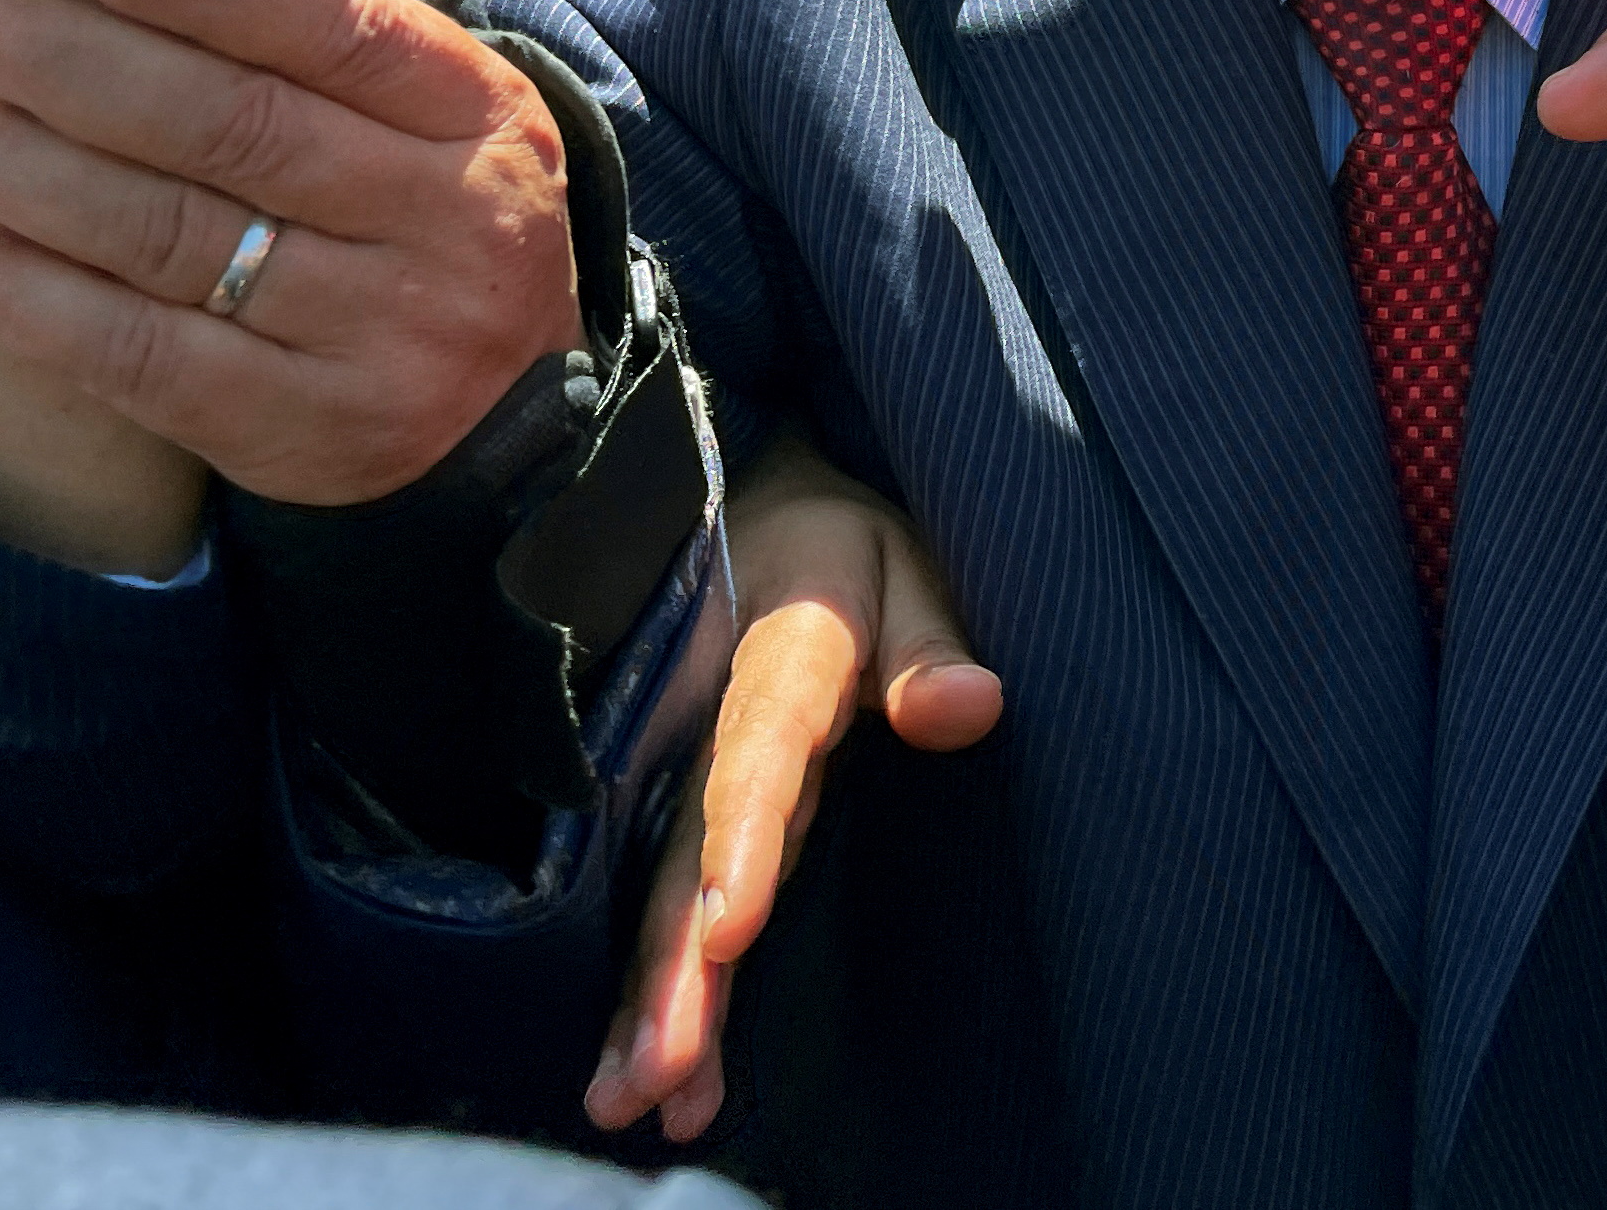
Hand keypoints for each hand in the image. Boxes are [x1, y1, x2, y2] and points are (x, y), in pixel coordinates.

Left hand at [0, 0, 582, 505]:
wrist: (504, 414)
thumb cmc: (431, 220)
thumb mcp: (444, 114)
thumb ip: (352, 17)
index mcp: (484, 117)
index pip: (339, 29)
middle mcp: (451, 221)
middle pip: (239, 127)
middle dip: (78, 64)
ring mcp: (385, 334)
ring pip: (177, 239)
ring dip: (28, 177)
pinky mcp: (315, 432)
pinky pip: (152, 359)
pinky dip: (44, 305)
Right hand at [588, 438, 1004, 1140]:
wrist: (758, 507)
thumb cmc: (849, 543)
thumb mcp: (907, 558)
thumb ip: (929, 639)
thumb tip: (969, 708)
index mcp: (782, 656)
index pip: (761, 752)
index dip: (743, 836)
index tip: (729, 924)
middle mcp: (719, 729)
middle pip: (692, 853)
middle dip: (673, 969)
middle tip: (657, 1073)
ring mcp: (695, 775)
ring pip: (668, 893)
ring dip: (655, 999)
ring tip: (637, 1100)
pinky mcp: (693, 811)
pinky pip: (672, 900)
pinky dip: (662, 985)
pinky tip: (661, 1075)